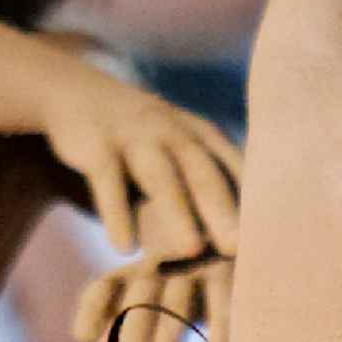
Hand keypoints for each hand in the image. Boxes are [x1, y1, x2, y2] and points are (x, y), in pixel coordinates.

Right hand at [40, 64, 243, 256]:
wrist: (70, 89)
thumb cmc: (135, 131)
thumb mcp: (174, 140)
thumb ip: (202, 175)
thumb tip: (233, 232)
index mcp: (197, 132)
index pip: (234, 166)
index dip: (252, 199)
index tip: (270, 235)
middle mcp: (171, 130)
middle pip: (202, 171)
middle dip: (222, 209)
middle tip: (240, 249)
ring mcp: (133, 135)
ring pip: (160, 175)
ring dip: (177, 212)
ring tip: (192, 251)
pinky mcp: (96, 145)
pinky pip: (109, 182)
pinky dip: (116, 214)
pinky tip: (124, 248)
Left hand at [71, 253, 231, 341]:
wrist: (228, 263)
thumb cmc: (177, 304)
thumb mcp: (143, 327)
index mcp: (131, 278)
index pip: (104, 288)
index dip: (92, 310)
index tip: (83, 338)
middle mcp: (160, 268)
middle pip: (142, 295)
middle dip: (135, 330)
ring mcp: (196, 268)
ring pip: (179, 295)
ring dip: (170, 328)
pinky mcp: (230, 272)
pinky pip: (225, 295)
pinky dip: (222, 321)